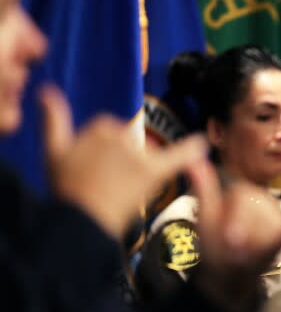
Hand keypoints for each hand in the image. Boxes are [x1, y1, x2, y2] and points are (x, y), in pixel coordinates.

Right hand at [39, 84, 206, 238]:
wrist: (80, 221)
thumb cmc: (67, 190)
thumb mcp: (53, 151)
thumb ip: (53, 119)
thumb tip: (46, 89)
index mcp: (99, 128)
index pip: (111, 132)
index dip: (104, 154)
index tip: (94, 170)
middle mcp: (120, 136)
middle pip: (132, 142)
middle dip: (122, 161)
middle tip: (106, 184)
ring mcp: (136, 154)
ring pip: (147, 154)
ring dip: (139, 169)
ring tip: (119, 190)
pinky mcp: (152, 172)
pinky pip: (178, 155)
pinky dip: (192, 149)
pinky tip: (203, 143)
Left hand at [185, 159, 280, 311]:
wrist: (225, 275)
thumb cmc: (214, 247)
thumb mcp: (206, 218)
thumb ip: (204, 188)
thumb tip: (193, 158)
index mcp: (240, 192)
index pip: (242, 196)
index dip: (236, 217)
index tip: (229, 238)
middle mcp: (260, 199)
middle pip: (258, 209)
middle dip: (246, 231)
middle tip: (234, 250)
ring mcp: (274, 215)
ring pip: (271, 224)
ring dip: (257, 243)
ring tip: (245, 255)